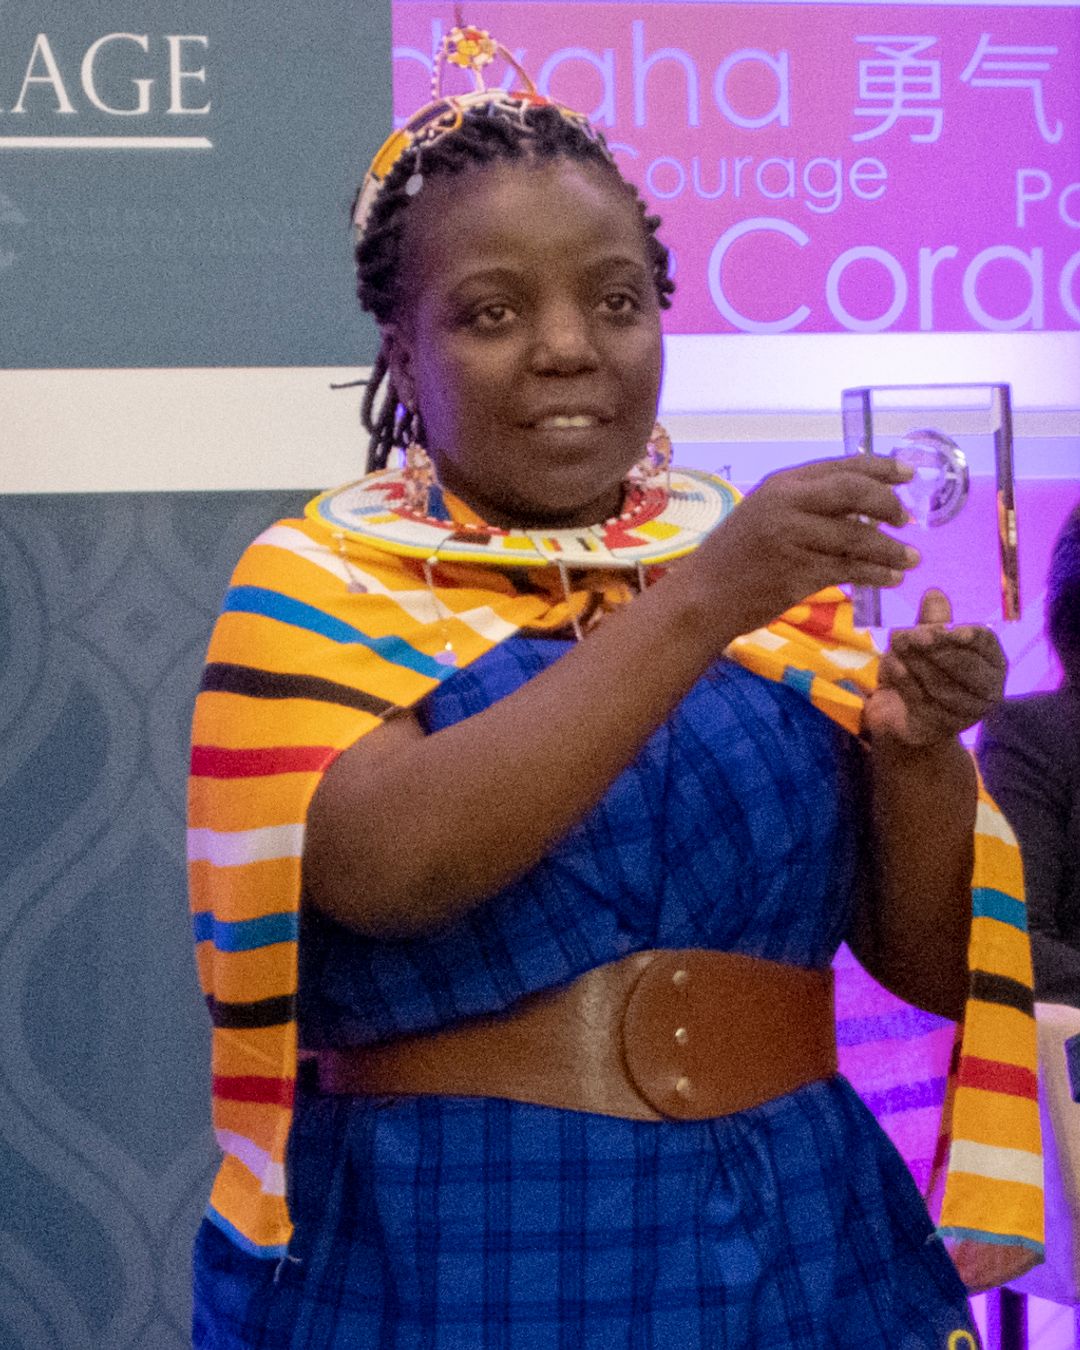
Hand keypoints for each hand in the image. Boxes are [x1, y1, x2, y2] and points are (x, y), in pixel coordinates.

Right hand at [691, 455, 918, 642]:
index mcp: (782, 484)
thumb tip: (860, 504)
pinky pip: (850, 570)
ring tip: (911, 558)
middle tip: (906, 519)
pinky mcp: (798, 574)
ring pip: (858, 537)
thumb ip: (805, 503)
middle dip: (888, 503)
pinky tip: (891, 578)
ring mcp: (792, 539)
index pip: (842, 466)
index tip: (908, 475)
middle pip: (854, 492)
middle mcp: (788, 504)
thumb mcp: (764, 513)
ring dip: (891, 549)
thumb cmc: (734, 557)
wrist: (703, 597)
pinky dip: (876, 575)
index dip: (882, 468)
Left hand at [863, 589, 1006, 746]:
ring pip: (942, 684)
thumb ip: (931, 621)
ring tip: (894, 648)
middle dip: (934, 648)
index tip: (949, 629)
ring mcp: (966, 713)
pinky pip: (922, 701)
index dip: (967, 635)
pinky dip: (905, 681)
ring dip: (915, 663)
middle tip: (906, 634)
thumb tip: (934, 594)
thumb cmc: (919, 669)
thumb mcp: (922, 641)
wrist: (900, 713)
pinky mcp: (940, 727)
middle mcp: (987, 690)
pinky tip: (892, 667)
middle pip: (966, 666)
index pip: (986, 644)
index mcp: (992, 662)